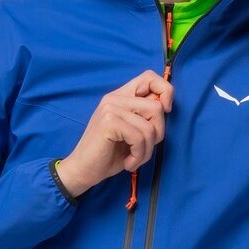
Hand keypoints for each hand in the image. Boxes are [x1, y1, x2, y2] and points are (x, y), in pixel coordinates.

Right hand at [56, 70, 173, 197]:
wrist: (82, 171)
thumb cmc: (109, 154)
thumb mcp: (132, 131)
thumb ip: (145, 116)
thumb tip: (166, 106)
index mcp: (120, 96)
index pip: (150, 77)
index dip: (165, 91)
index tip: (165, 111)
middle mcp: (114, 98)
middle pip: (156, 107)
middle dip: (158, 134)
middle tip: (143, 148)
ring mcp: (110, 109)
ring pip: (150, 127)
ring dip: (147, 150)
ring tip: (134, 159)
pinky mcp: (109, 122)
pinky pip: (139, 138)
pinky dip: (138, 156)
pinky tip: (128, 163)